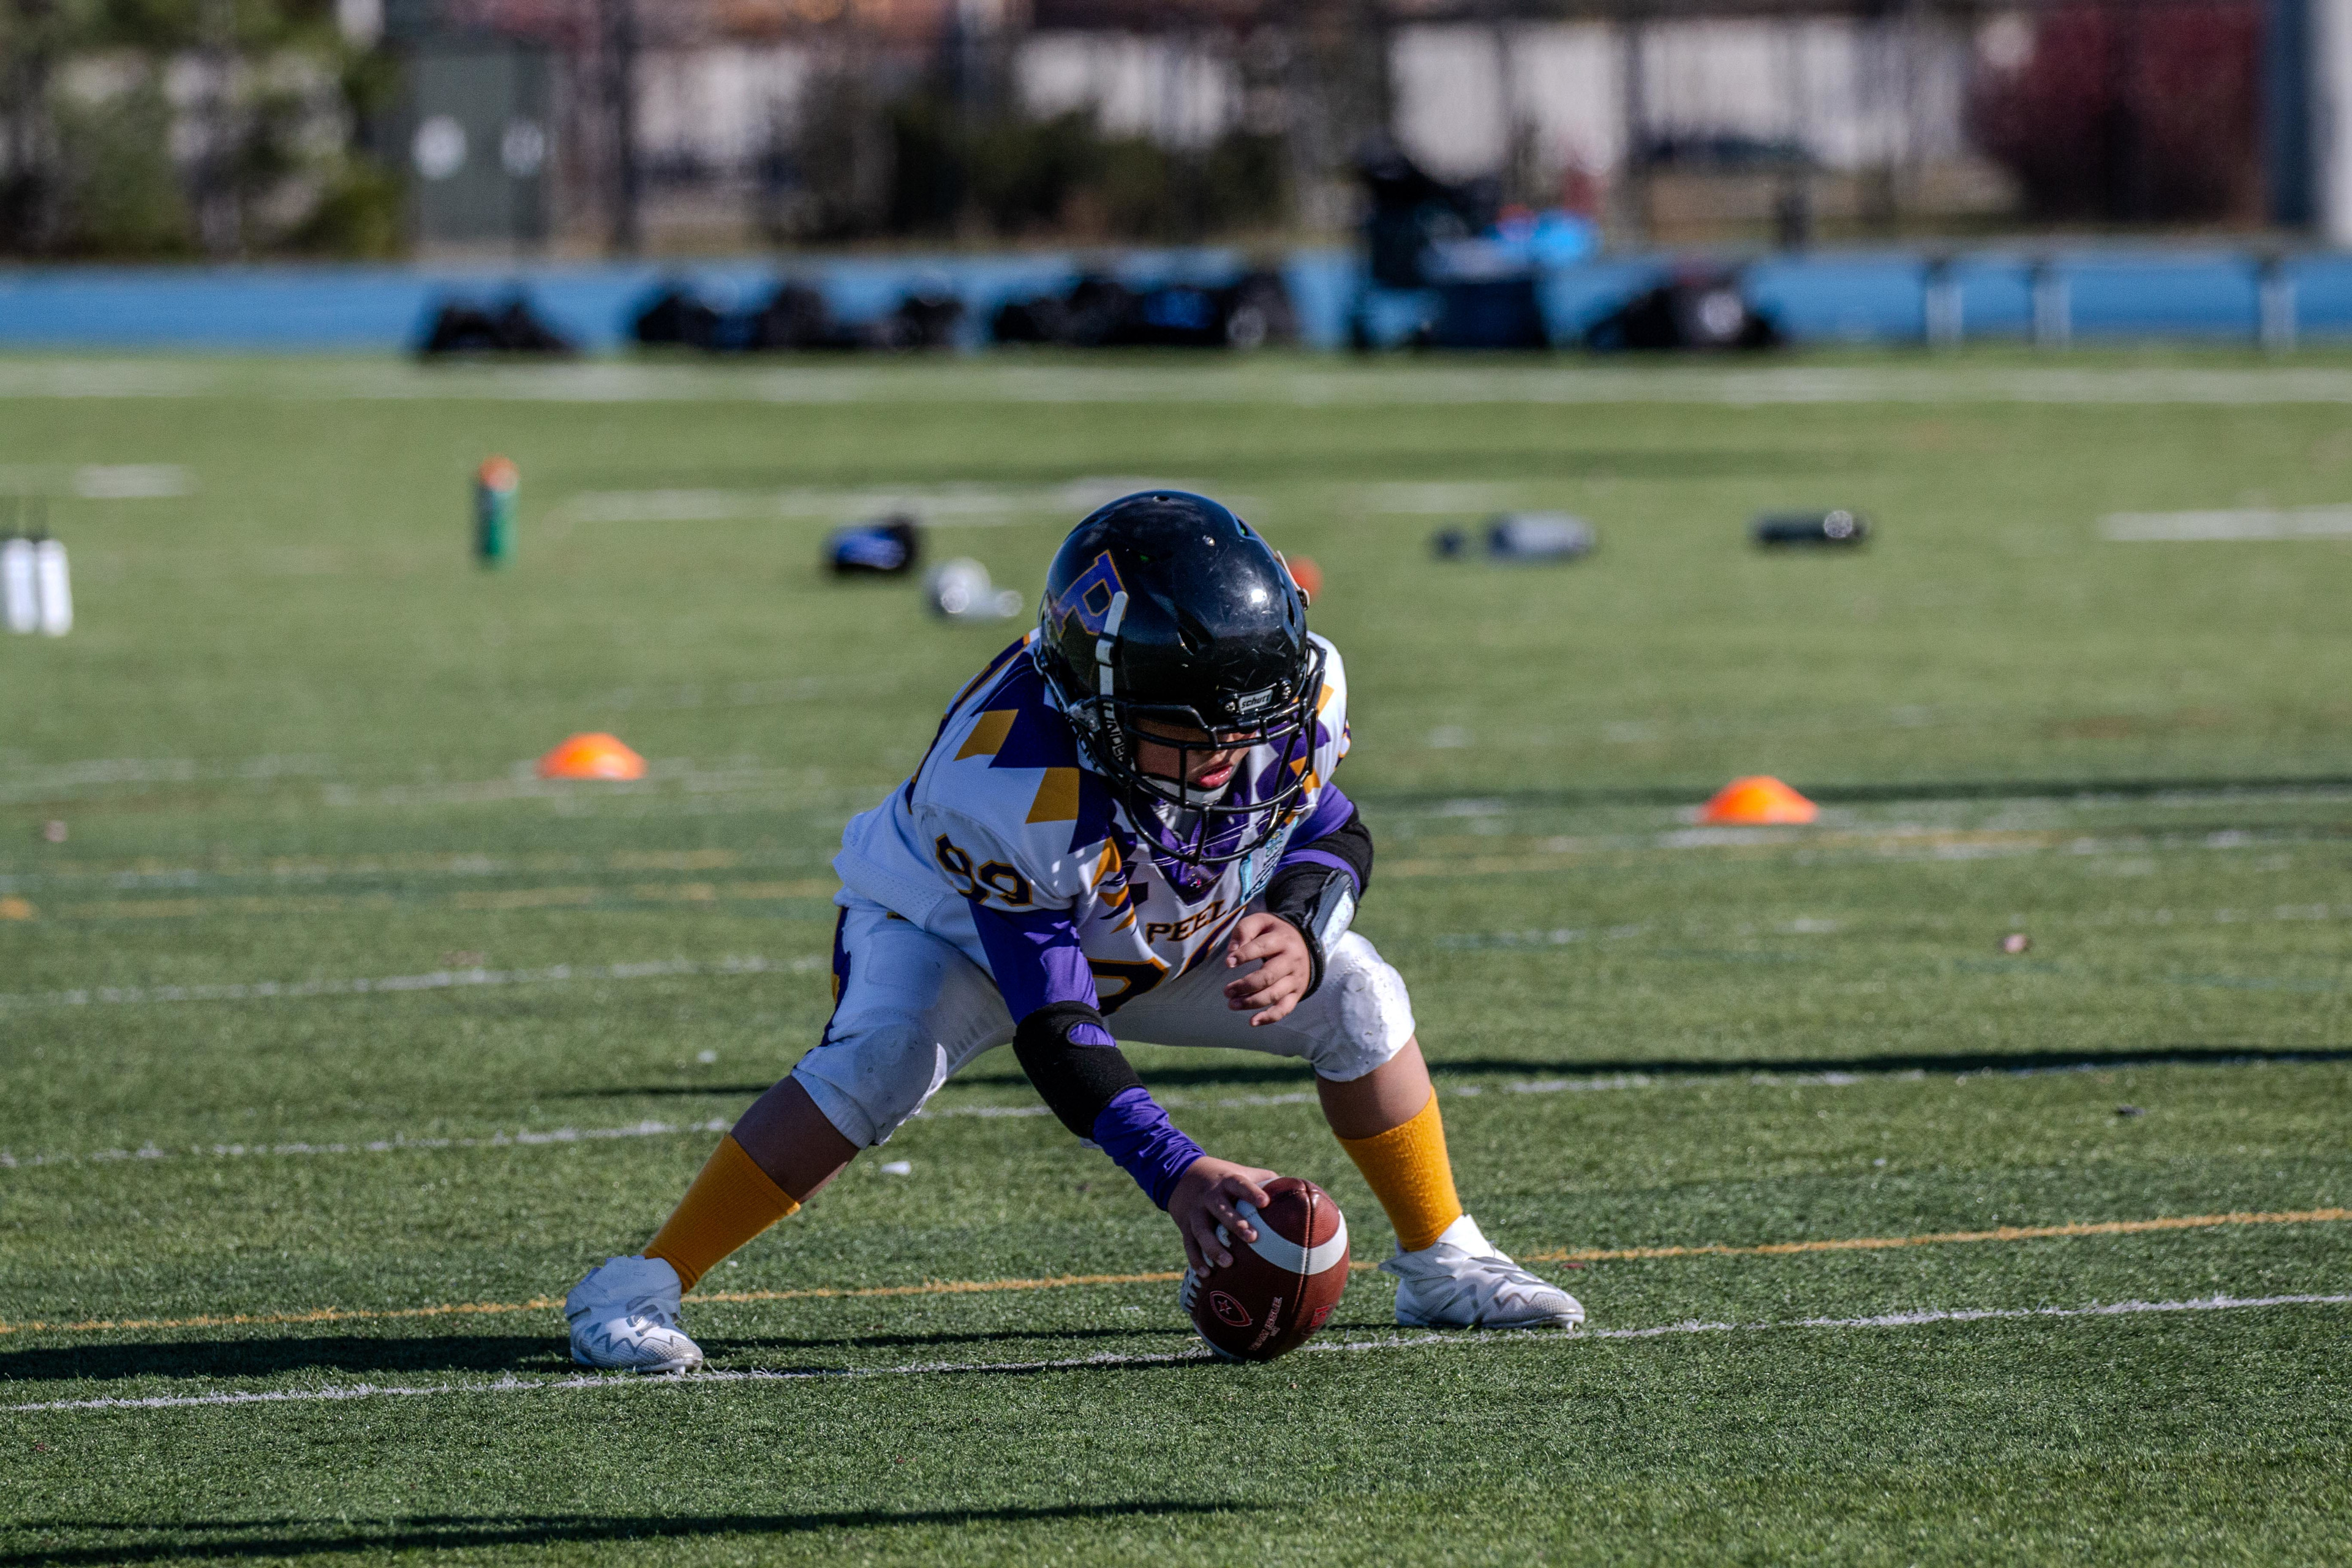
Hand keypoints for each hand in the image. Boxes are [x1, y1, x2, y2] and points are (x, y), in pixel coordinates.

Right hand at [1167, 1157, 1277, 1274]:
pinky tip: (1206, 1274)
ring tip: (1228, 1263)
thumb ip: (1267, 1181)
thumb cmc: (1224, 1178)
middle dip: (1235, 1223)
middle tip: (1253, 1238)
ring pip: (1202, 1230)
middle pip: (1220, 1209)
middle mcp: (1209, 1196)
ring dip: (1213, 1247)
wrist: (1182, 1175)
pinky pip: (1189, 1244)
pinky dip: (1196, 1259)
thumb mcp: (1242, 1173)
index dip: (1251, 1192)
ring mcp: (1195, 1212)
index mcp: (1227, 1181)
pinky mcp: (1185, 1226)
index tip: (1265, 1202)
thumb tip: (1301, 1191)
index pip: (1239, 1184)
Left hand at [1223, 913, 1310, 1025]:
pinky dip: (1269, 1017)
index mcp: (1282, 940)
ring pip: (1274, 994)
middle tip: (1226, 991)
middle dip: (1245, 985)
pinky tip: (1252, 1022)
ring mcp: (1295, 979)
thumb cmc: (1275, 933)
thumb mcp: (1261, 922)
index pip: (1262, 947)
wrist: (1306, 944)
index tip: (1228, 963)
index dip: (1244, 955)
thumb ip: (1245, 930)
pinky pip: (1284, 1009)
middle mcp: (1291, 960)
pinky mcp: (1296, 994)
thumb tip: (1231, 951)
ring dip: (1251, 1002)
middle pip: (1268, 976)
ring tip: (1232, 1004)